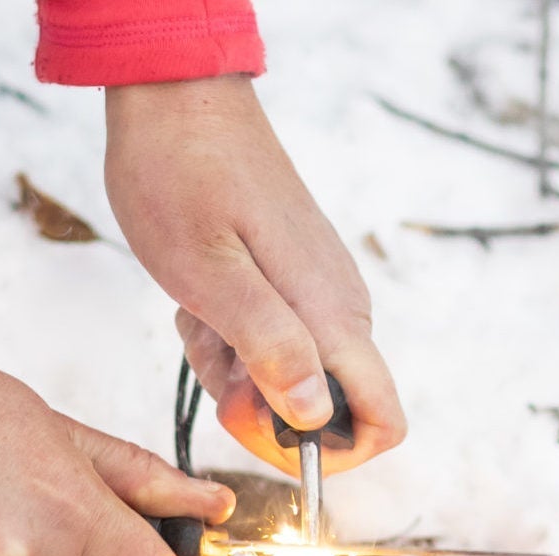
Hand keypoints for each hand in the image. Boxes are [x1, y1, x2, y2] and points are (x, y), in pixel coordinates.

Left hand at [105, 75, 404, 475]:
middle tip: (210, 358)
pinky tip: (199, 299)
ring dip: (234, 369)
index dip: (331, 454)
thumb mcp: (210, 275)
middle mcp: (339, 308)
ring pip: (290, 376)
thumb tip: (312, 415)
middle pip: (325, 410)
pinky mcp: (293, 279)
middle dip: (261, 410)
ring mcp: (318, 292)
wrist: (176, 98)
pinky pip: (271, 341)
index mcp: (331, 315)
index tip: (268, 431)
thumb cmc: (182, 177)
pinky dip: (229, 339)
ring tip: (197, 314)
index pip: (382, 420)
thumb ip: (268, 347)